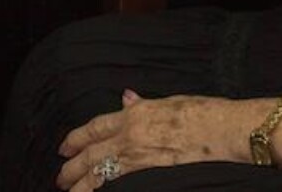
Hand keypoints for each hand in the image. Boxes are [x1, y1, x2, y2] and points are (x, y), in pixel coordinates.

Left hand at [57, 90, 230, 190]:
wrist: (220, 129)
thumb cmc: (200, 112)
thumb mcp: (166, 101)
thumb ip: (142, 105)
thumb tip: (126, 99)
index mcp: (133, 115)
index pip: (95, 128)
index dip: (76, 138)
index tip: (65, 147)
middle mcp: (130, 135)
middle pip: (92, 154)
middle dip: (72, 167)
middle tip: (60, 177)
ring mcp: (139, 156)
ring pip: (100, 172)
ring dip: (81, 183)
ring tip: (69, 190)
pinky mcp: (150, 172)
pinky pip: (118, 183)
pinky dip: (104, 189)